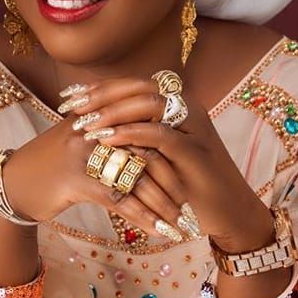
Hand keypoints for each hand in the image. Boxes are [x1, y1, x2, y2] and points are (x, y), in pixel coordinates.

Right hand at [0, 97, 203, 240]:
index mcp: (99, 113)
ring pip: (137, 177)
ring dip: (162, 203)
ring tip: (180, 221)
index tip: (193, 171)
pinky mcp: (76, 181)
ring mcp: (84, 154)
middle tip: (194, 199)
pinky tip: (159, 231)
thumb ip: (113, 130)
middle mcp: (94, 129)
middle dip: (174, 179)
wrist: (12, 183)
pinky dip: (143, 217)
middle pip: (147, 151)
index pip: (147, 125)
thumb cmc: (51, 163)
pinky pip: (119, 200)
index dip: (172, 149)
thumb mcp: (81, 137)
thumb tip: (150, 134)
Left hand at [57, 75, 276, 248]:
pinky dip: (131, 134)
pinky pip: (159, 134)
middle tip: (70, 107)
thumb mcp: (161, 154)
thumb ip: (138, 134)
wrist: (228, 211)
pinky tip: (106, 139)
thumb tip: (96, 123)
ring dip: (113, 112)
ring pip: (149, 105)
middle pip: (138, 88)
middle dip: (101, 96)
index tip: (68, 97)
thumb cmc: (190, 184)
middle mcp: (188, 107)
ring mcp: (194, 126)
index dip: (100, 88)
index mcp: (178, 103)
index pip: (133, 85)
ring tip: (84, 124)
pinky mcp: (196, 150)